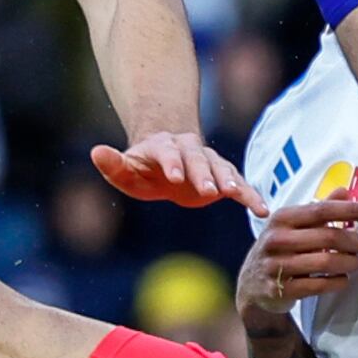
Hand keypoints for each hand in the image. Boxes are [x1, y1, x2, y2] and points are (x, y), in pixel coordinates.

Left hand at [94, 129, 254, 208]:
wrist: (167, 158)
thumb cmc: (142, 167)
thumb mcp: (124, 169)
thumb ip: (113, 164)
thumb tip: (96, 152)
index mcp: (164, 147)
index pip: (169, 153)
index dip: (172, 164)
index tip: (176, 178)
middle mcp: (190, 150)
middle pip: (199, 160)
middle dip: (204, 175)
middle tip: (211, 191)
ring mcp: (209, 161)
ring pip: (222, 169)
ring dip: (230, 181)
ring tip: (238, 195)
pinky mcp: (223, 176)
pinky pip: (240, 184)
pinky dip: (250, 194)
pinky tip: (262, 210)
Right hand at [238, 197, 357, 325]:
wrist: (251, 285)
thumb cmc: (280, 249)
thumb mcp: (293, 225)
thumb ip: (319, 208)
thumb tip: (345, 191)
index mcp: (282, 218)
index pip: (323, 209)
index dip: (352, 210)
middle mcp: (276, 239)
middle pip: (327, 236)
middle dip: (353, 241)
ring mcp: (276, 265)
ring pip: (325, 262)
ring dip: (348, 263)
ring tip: (356, 262)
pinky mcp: (279, 289)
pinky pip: (317, 286)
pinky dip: (337, 282)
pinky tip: (343, 279)